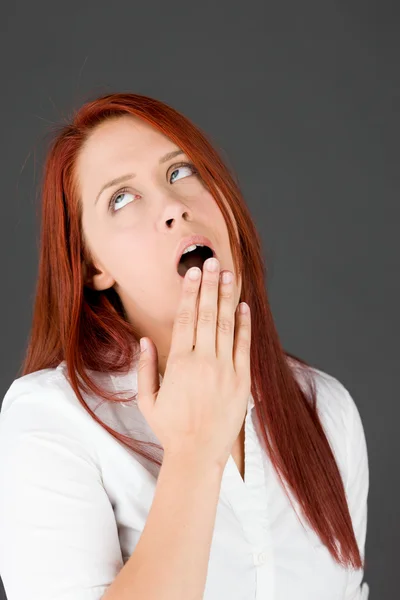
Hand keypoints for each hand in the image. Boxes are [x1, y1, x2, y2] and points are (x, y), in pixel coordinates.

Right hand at [137, 257, 250, 468]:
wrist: (198, 455)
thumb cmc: (170, 428)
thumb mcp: (147, 400)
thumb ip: (146, 368)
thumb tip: (144, 340)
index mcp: (179, 364)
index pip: (186, 319)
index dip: (190, 293)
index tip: (192, 273)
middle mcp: (204, 362)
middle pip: (207, 315)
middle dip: (209, 285)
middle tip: (211, 261)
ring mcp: (226, 371)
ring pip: (227, 325)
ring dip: (227, 298)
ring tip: (228, 275)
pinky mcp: (243, 381)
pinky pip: (244, 347)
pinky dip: (244, 325)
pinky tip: (244, 307)